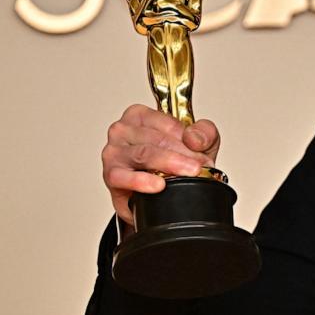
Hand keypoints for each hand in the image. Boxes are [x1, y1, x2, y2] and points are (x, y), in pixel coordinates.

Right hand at [101, 104, 220, 223]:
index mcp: (141, 116)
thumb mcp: (196, 143)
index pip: (169, 123)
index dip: (189, 140)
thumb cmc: (172, 163)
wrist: (158, 198)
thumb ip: (204, 133)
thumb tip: (194, 138)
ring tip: (188, 174)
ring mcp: (114, 151)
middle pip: (158, 139)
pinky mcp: (110, 174)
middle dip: (184, 155)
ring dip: (170, 164)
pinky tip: (158, 185)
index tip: (203, 155)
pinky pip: (124, 176)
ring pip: (144, 154)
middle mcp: (123, 130)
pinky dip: (142, 181)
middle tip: (200, 168)